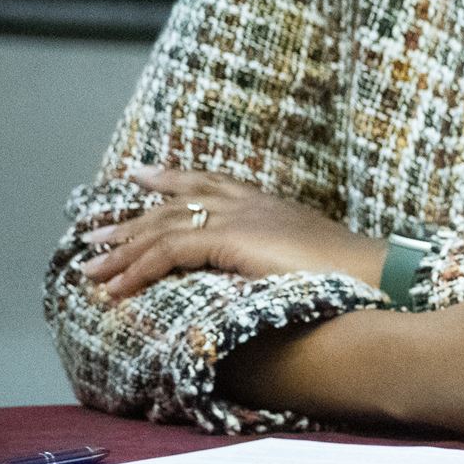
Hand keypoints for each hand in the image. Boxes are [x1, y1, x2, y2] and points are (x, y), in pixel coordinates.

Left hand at [81, 165, 385, 300]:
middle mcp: (250, 202)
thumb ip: (280, 255)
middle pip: (176, 204)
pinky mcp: (231, 238)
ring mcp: (240, 217)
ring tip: (90, 268)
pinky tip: (117, 288)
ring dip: (123, 250)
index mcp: (269, 203)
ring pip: (164, 227)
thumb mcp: (308, 256)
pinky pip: (169, 251)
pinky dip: (138, 270)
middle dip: (131, 220)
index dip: (172, 179)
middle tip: (94, 234)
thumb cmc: (353, 273)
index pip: (210, 183)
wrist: (374, 272)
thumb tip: (265, 271)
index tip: (141, 175)